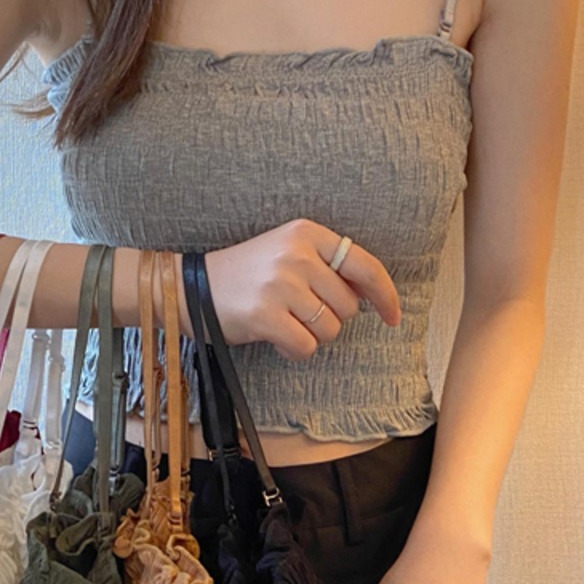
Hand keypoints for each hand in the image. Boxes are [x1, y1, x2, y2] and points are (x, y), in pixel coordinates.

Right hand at [203, 219, 399, 356]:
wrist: (191, 288)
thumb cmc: (247, 276)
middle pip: (348, 306)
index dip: (385, 296)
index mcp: (307, 233)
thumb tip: (372, 294)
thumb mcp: (288, 253)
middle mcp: (297, 254)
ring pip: (329, 329)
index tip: (392, 316)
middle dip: (329, 318)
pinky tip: (274, 338)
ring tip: (283, 322)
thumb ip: (328, 266)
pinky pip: (305, 347)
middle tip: (298, 312)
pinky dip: (293, 350)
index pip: (365, 265)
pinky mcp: (266, 315)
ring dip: (311, 336)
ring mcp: (281, 284)